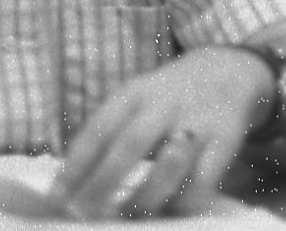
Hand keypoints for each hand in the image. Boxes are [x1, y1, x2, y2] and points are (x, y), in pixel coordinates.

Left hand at [50, 47, 272, 218]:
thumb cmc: (168, 98)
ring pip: (169, 163)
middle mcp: (164, 104)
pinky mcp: (226, 140)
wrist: (229, 70)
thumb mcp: (136, 100)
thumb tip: (72, 187)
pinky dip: (183, 201)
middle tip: (83, 216)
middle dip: (103, 185)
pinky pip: (203, 178)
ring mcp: (197, 121)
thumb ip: (109, 134)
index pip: (97, 130)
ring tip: (128, 219)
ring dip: (144, 197)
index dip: (74, 167)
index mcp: (134, 94)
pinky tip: (169, 213)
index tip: (56, 200)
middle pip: (129, 145)